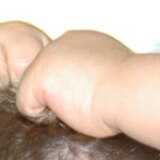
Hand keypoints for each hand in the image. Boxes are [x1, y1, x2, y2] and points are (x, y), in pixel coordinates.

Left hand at [16, 30, 131, 136]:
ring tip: (80, 104)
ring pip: (34, 95)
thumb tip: (88, 92)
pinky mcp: (36, 76)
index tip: (93, 96)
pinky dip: (44, 118)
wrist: (132, 90)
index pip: (62, 72)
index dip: (73, 91)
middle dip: (60, 99)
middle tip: (88, 101)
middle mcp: (61, 43)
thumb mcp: (111, 76)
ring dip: (54, 108)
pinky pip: (27, 108)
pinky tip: (68, 109)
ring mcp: (45, 58)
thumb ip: (92, 76)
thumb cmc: (130, 90)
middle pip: (45, 82)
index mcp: (81, 41)